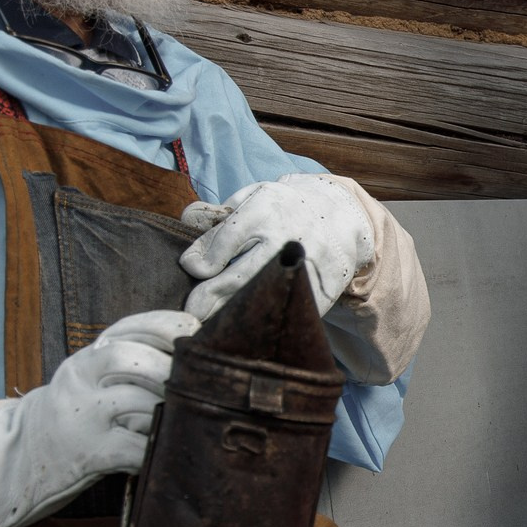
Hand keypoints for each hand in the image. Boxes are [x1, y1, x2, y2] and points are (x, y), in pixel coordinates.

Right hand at [0, 309, 198, 526]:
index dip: (167, 327)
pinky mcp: (90, 454)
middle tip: (192, 383)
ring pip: (138, 403)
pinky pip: (136, 448)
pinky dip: (157, 448)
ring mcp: (82, 417)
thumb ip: (133, 358)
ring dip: (168, 410)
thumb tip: (194, 347)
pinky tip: (163, 449)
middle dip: (168, 368)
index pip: (130, 328)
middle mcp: (80, 379)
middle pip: (129, 359)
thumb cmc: (79, 413)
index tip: (194, 333)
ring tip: (180, 418)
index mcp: (88, 358)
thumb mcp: (93, 378)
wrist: (26, 455)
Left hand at [180, 174, 374, 319]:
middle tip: (193, 310)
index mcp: (264, 209)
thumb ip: (218, 214)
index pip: (225, 240)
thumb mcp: (253, 197)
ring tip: (218, 325)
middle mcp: (286, 234)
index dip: (203, 260)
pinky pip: (296, 308)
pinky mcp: (326, 284)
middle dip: (214, 294)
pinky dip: (276, 321)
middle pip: (243, 273)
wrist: (340, 215)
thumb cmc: (284, 209)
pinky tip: (256, 328)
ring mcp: (309, 261)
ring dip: (240, 313)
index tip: (193, 270)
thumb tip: (186, 222)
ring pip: (268, 294)